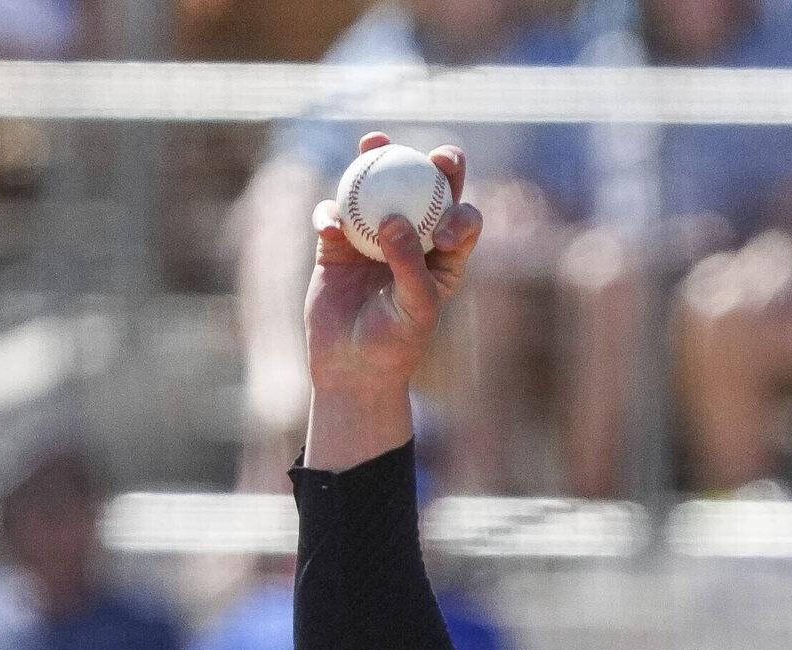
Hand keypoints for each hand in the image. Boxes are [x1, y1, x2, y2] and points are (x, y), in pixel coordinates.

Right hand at [301, 133, 482, 469]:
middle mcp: (412, 239)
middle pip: (427, 191)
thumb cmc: (395, 342)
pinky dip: (329, 215)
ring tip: (373, 142)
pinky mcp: (337, 243)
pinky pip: (333, 215)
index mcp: (444, 256)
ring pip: (376, 189)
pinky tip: (329, 226)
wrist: (351, 365)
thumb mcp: (413, 308)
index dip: (462, 206)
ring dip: (376, 161)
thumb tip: (393, 217)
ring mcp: (372, 236)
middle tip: (433, 155)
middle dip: (436, 165)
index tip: (449, 222)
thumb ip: (409, 264)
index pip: (462, 219)